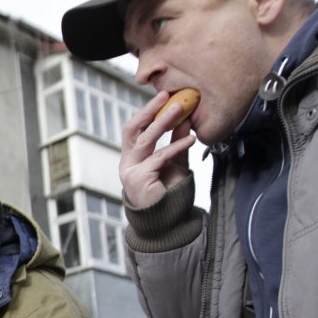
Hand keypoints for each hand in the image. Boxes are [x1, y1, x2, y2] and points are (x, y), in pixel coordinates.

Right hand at [120, 91, 197, 208]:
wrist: (166, 222)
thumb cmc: (168, 193)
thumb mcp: (174, 162)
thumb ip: (176, 143)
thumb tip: (184, 119)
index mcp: (131, 157)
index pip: (134, 129)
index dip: (146, 112)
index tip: (163, 97)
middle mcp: (127, 162)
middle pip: (134, 130)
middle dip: (149, 111)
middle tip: (166, 95)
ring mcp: (129, 171)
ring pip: (145, 139)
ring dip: (163, 122)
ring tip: (179, 109)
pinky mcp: (138, 179)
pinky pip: (159, 157)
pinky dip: (176, 146)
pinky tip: (190, 139)